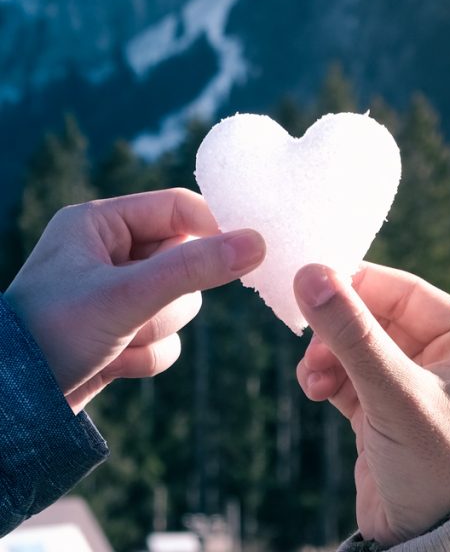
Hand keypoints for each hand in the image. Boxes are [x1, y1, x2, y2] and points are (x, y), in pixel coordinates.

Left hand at [5, 188, 264, 412]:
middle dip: (168, 298)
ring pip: (179, 303)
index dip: (211, 230)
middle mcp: (108, 252)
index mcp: (100, 223)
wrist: (12, 408)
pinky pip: (165, 338)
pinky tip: (113, 365)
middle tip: (138, 312)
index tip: (243, 254)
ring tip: (117, 343)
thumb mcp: (127, 295)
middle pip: (184, 259)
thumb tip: (258, 242)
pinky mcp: (120, 332)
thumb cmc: (54, 332)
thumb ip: (194, 267)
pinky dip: (147, 355)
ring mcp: (116, 294)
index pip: (177, 208)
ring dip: (156, 329)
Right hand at [294, 262, 449, 547]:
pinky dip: (327, 376)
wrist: (432, 549)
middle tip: (308, 339)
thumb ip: (352, 334)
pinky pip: (348, 373)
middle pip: (376, 315)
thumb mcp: (396, 396)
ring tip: (312, 377)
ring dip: (328, 354)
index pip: (407, 291)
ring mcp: (415, 384)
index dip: (357, 283)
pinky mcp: (386, 410)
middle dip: (338, 328)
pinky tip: (315, 390)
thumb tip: (310, 274)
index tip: (311, 278)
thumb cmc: (438, 471)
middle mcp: (449, 358)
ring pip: (357, 344)